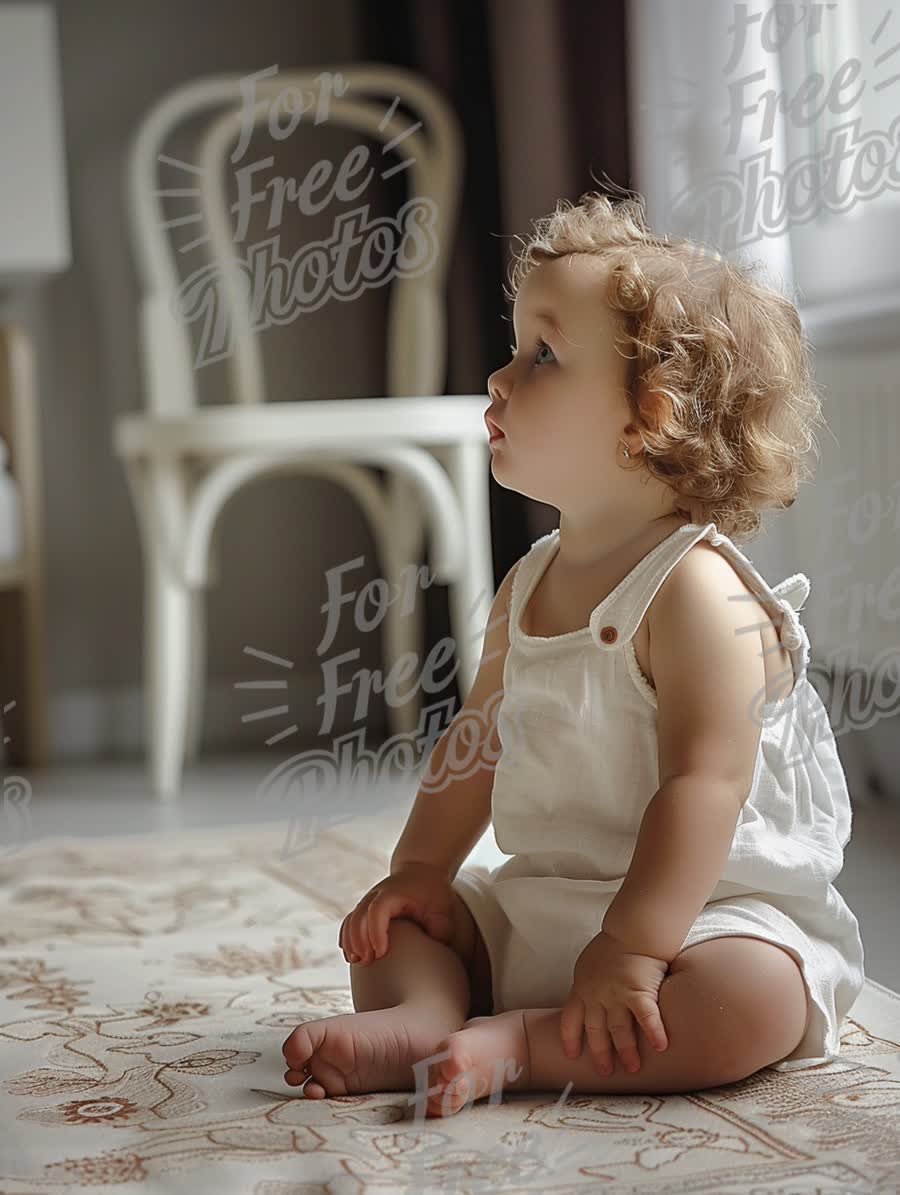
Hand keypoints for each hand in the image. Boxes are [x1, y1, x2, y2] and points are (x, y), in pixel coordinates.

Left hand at [559, 930, 669, 1074]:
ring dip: (626, 1051)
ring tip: (633, 1068)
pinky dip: (653, 1033)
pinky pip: (646, 1018)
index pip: (570, 1019)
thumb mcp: (589, 963)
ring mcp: (617, 996)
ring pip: (619, 1031)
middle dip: (600, 1054)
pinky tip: (661, 1047)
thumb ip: (590, 981)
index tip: (572, 1055)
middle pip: (596, 1031)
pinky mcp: (638, 992)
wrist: (630, 929)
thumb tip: (592, 993)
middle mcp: (597, 997)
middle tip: (606, 1072)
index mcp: (582, 988)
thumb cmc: (613, 942)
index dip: (571, 1039)